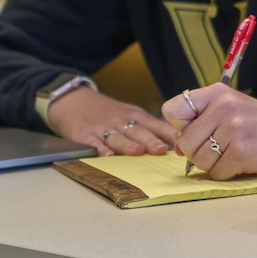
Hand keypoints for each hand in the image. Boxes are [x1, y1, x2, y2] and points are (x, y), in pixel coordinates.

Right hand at [47, 89, 173, 156]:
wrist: (74, 101)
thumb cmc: (109, 112)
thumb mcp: (131, 114)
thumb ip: (152, 129)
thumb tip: (178, 145)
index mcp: (136, 116)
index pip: (156, 125)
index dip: (169, 135)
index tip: (182, 144)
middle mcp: (122, 121)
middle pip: (138, 131)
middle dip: (150, 140)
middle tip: (162, 150)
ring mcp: (103, 128)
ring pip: (118, 137)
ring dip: (128, 145)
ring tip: (137, 152)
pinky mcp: (85, 135)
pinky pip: (93, 143)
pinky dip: (99, 150)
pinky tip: (106, 156)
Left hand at [161, 84, 256, 178]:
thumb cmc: (246, 122)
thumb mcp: (222, 109)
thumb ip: (194, 123)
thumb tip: (177, 148)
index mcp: (216, 93)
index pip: (172, 111)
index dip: (179, 126)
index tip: (196, 128)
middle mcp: (225, 107)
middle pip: (185, 142)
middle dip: (196, 150)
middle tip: (216, 146)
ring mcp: (235, 129)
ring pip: (199, 160)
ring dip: (211, 163)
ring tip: (228, 152)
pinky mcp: (242, 152)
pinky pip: (216, 172)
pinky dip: (224, 172)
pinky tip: (238, 161)